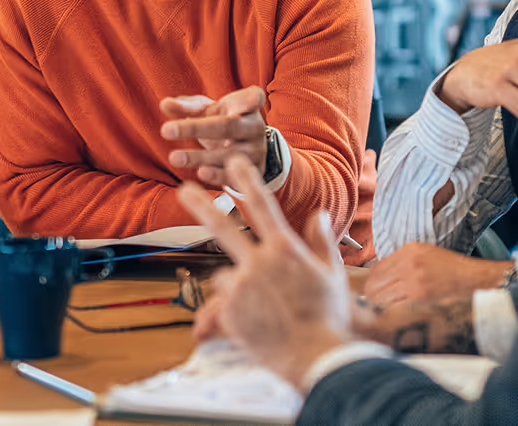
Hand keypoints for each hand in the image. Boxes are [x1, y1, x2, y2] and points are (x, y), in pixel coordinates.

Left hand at [160, 87, 267, 188]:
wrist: (245, 149)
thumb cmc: (223, 121)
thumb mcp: (208, 111)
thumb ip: (186, 107)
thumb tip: (164, 104)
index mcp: (247, 105)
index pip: (253, 98)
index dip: (251, 99)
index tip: (252, 99)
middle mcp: (255, 127)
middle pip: (228, 126)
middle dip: (196, 128)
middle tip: (166, 130)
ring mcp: (256, 151)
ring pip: (228, 154)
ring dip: (199, 157)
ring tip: (174, 158)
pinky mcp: (252, 173)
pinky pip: (232, 176)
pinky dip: (216, 176)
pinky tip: (200, 173)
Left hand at [177, 155, 353, 389]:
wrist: (316, 357)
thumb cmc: (329, 315)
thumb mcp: (332, 273)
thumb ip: (322, 240)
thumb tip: (320, 214)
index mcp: (284, 247)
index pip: (263, 205)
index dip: (247, 180)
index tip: (234, 161)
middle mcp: (259, 261)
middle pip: (223, 227)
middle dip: (201, 205)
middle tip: (184, 189)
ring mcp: (242, 287)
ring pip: (226, 275)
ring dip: (237, 286)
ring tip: (262, 310)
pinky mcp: (230, 312)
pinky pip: (223, 304)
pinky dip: (235, 311)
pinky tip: (254, 326)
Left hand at [363, 244, 511, 308]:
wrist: (480, 283)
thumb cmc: (452, 272)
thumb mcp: (424, 254)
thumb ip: (399, 263)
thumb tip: (376, 280)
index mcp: (409, 252)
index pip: (375, 272)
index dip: (372, 287)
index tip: (374, 295)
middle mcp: (410, 266)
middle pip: (374, 289)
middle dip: (374, 301)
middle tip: (379, 310)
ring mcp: (416, 285)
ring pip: (382, 303)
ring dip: (382, 311)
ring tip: (390, 317)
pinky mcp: (423, 303)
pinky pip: (396, 313)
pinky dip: (394, 319)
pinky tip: (401, 321)